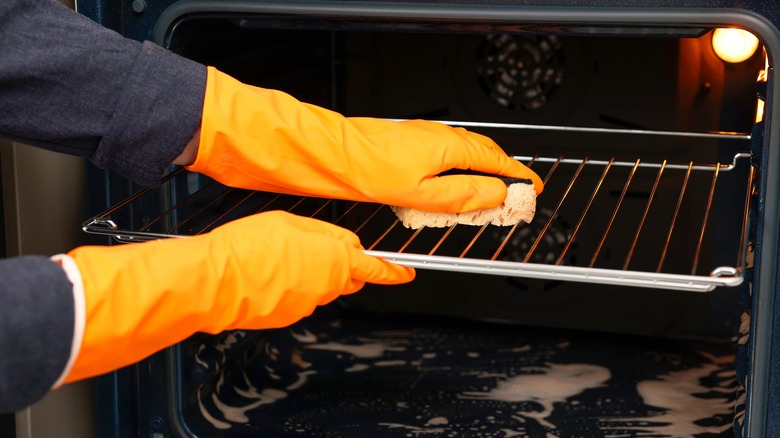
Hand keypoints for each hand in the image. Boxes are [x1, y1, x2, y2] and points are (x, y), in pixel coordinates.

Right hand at [63, 211, 412, 381]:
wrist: (215, 280)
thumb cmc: (248, 246)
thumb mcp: (292, 222)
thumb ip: (326, 233)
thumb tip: (345, 243)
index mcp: (334, 258)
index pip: (374, 269)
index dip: (393, 272)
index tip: (405, 274)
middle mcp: (326, 286)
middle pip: (348, 278)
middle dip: (344, 266)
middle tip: (318, 252)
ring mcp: (307, 304)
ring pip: (322, 288)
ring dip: (311, 275)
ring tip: (280, 258)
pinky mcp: (288, 317)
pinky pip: (300, 299)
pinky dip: (291, 288)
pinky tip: (269, 275)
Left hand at [187, 67, 542, 212]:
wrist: (334, 154)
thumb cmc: (370, 171)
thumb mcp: (423, 194)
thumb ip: (463, 195)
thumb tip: (496, 194)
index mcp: (449, 147)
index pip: (496, 161)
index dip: (518, 176)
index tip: (532, 187)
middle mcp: (441, 135)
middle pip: (485, 153)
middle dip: (504, 172)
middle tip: (515, 192)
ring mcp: (425, 135)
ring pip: (466, 152)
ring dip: (483, 170)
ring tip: (488, 192)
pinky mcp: (411, 139)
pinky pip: (448, 152)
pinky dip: (461, 167)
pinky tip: (452, 182)